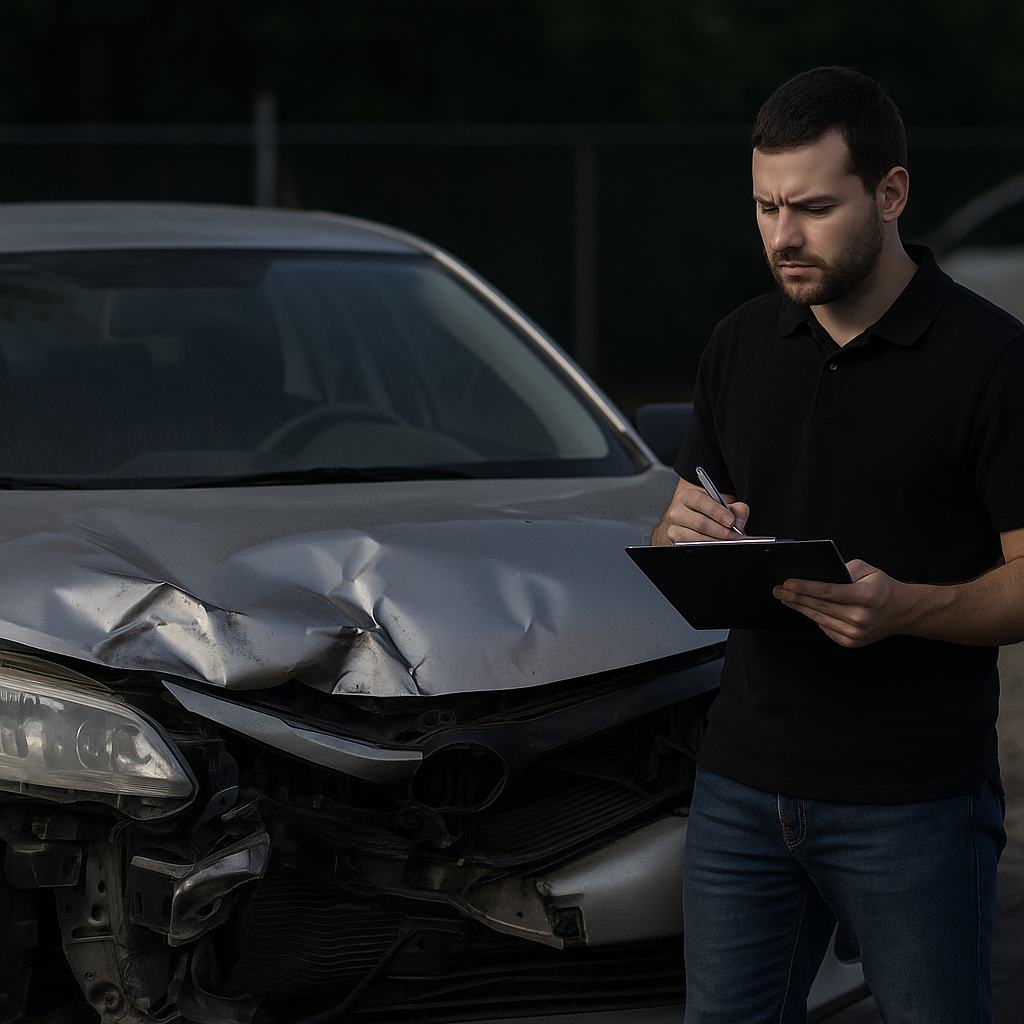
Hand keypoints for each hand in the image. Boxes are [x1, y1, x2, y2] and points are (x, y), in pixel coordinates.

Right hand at [652, 480, 749, 544]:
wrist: (691, 522)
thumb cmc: (707, 513)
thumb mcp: (722, 506)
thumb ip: (736, 509)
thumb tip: (739, 522)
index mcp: (686, 496)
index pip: (699, 501)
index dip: (716, 511)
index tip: (731, 521)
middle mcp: (677, 511)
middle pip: (700, 523)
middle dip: (721, 531)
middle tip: (736, 536)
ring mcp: (674, 528)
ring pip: (697, 538)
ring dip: (716, 541)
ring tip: (730, 541)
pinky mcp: (676, 541)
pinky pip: (694, 547)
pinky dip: (709, 547)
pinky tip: (718, 545)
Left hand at [773, 559, 910, 646]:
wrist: (902, 611)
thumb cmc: (881, 587)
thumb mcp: (867, 569)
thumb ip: (843, 569)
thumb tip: (816, 573)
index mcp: (865, 597)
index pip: (828, 591)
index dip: (805, 587)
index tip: (787, 583)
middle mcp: (861, 617)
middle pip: (820, 606)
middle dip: (796, 597)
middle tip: (778, 590)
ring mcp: (856, 633)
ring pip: (819, 618)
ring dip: (799, 608)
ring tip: (785, 598)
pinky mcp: (851, 642)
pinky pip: (825, 628)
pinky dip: (813, 617)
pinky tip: (803, 608)